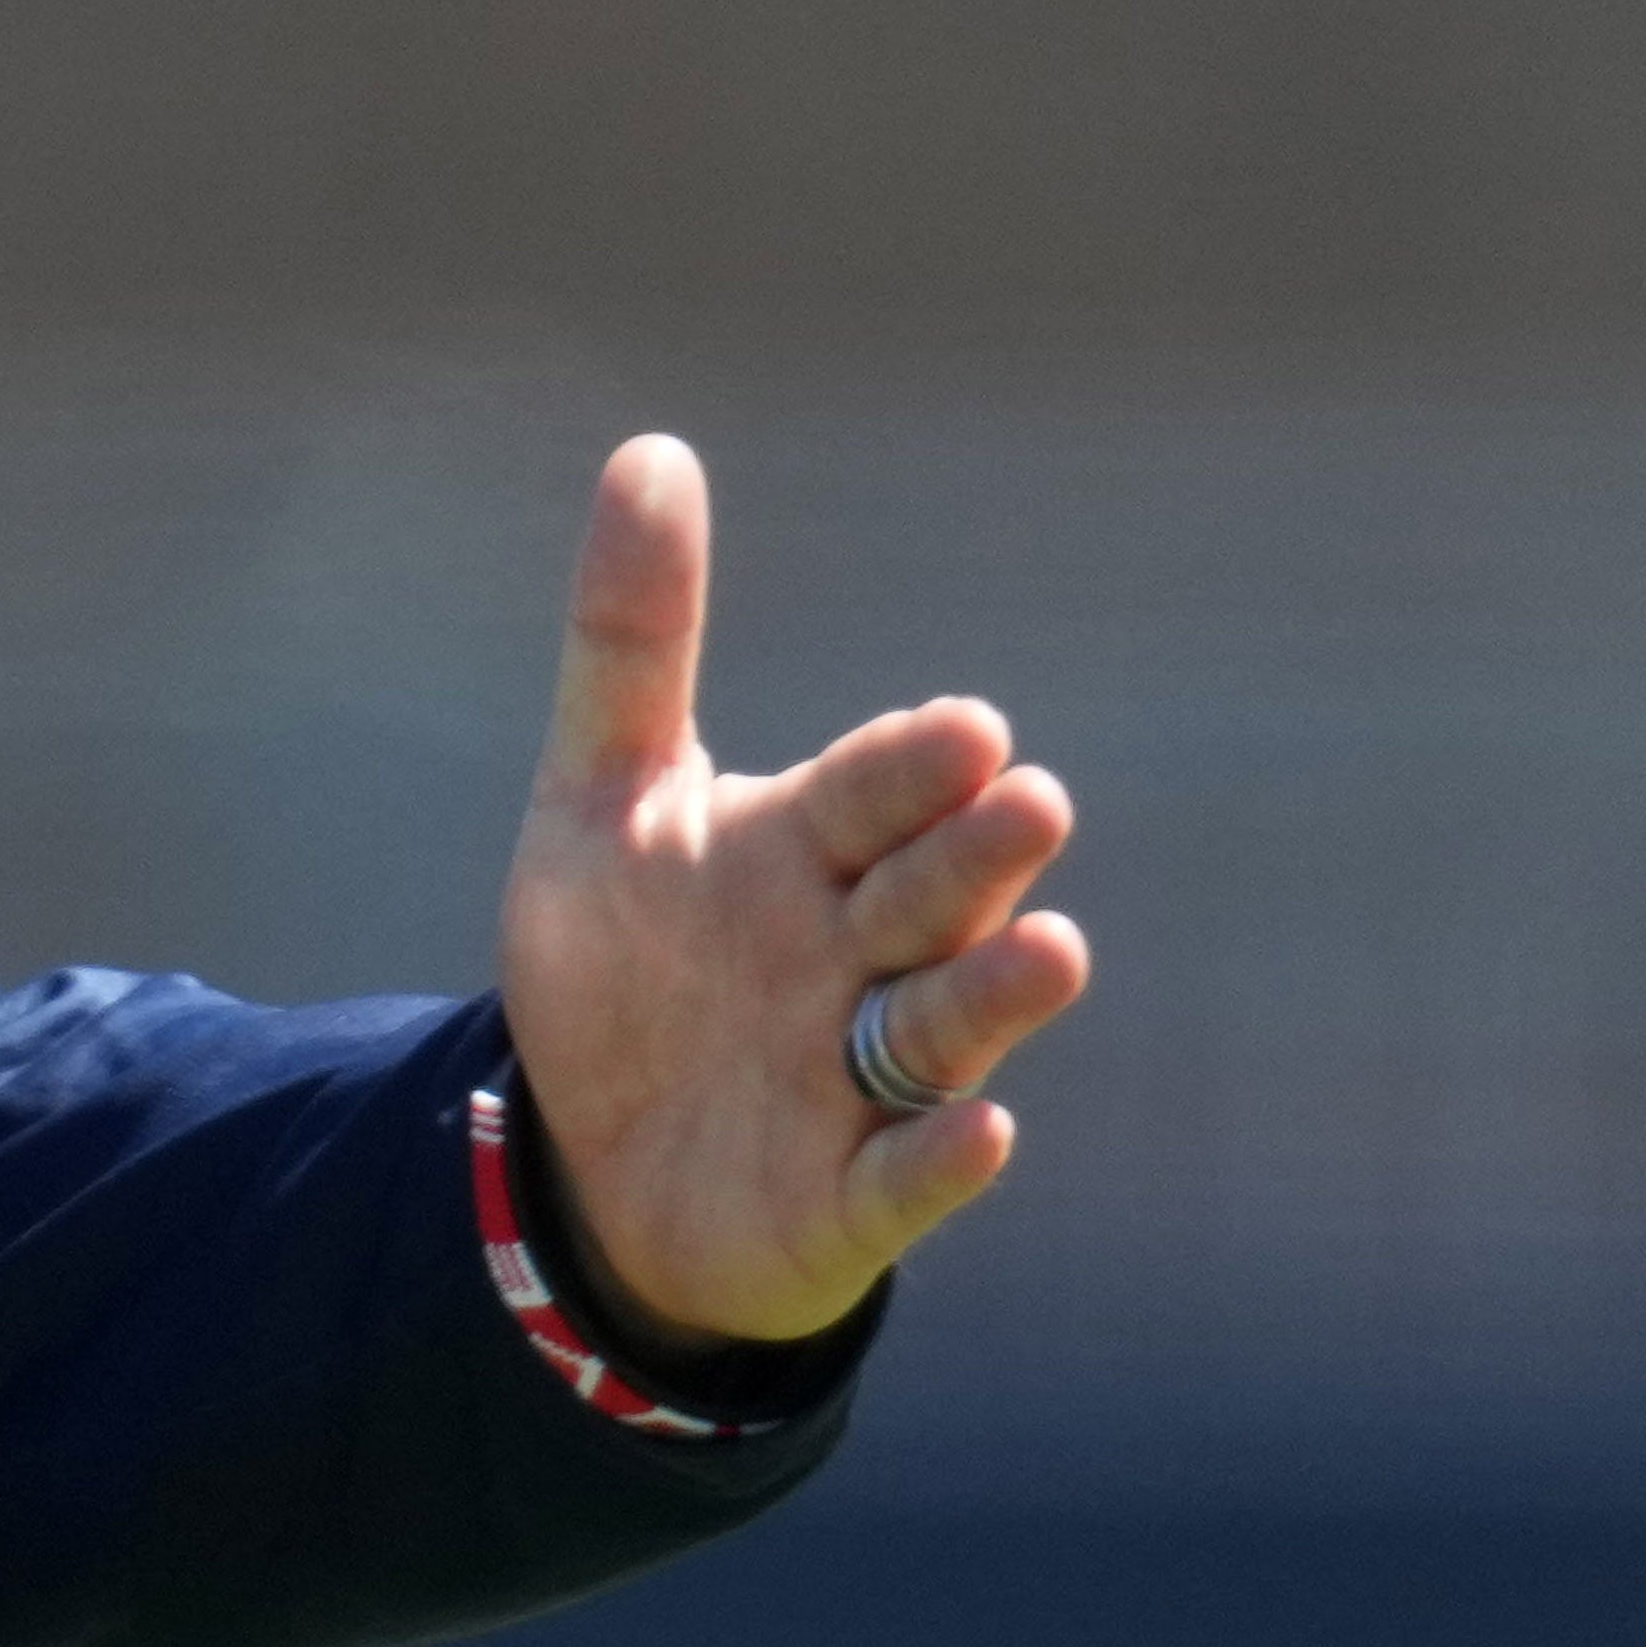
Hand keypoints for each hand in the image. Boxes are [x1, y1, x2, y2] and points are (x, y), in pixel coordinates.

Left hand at [496, 434, 1090, 1349]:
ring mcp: (862, 1079)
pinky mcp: (848, 1195)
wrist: (594, 1153)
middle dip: (974, 857)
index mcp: (808, 853)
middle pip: (929, 897)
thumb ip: (632, 642)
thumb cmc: (631, 965)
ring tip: (1051, 948)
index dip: (910, 768)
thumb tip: (651, 451)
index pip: (870, 794)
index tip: (963, 730)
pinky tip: (983, 1131)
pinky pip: (905, 1179)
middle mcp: (860, 957)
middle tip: (1025, 804)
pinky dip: (941, 1159)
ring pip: (943, 1028)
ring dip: (996, 994)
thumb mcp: (602, 801)